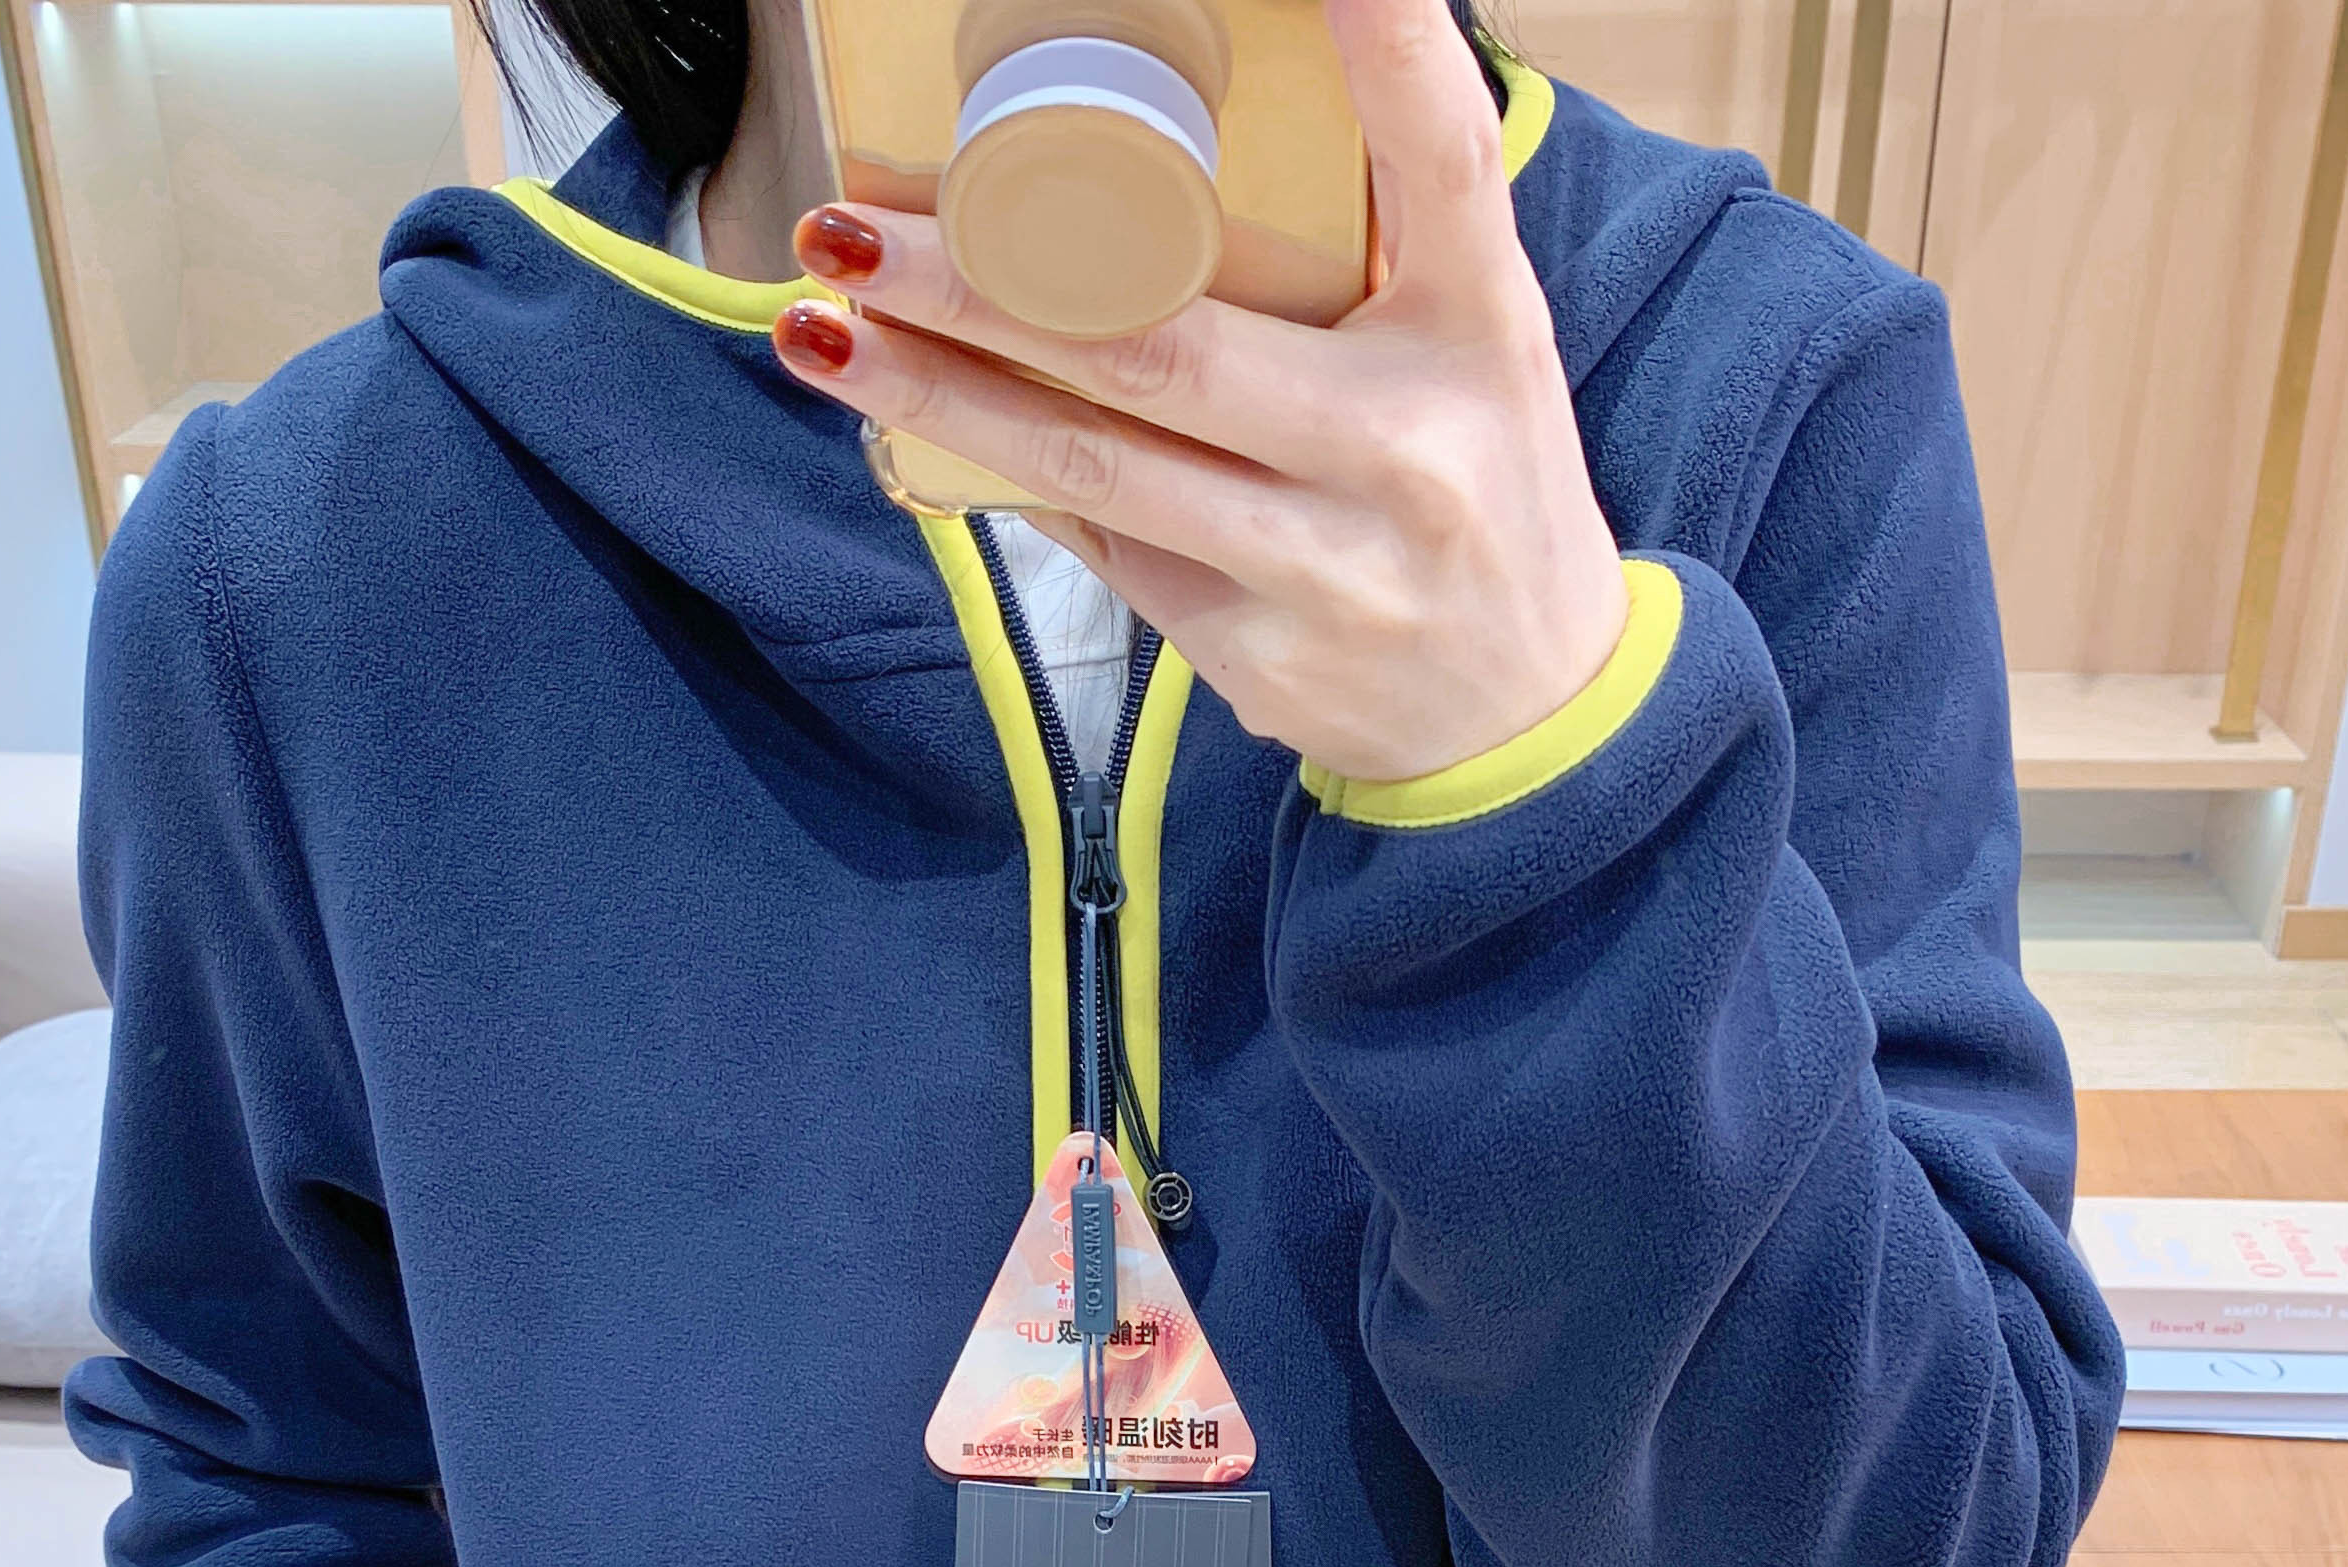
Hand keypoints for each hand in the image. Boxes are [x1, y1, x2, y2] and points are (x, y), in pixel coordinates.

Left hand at [769, 0, 1628, 787]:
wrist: (1526, 719)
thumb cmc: (1477, 490)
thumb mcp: (1477, 342)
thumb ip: (1385, 235)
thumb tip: (1180, 129)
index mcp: (1480, 329)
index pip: (1442, 159)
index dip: (1390, 44)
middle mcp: (1404, 445)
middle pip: (1162, 344)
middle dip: (984, 283)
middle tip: (854, 228)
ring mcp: (1323, 564)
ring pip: (1095, 466)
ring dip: (938, 393)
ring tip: (821, 329)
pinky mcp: (1256, 654)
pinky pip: (1105, 546)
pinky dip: (1010, 475)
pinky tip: (916, 421)